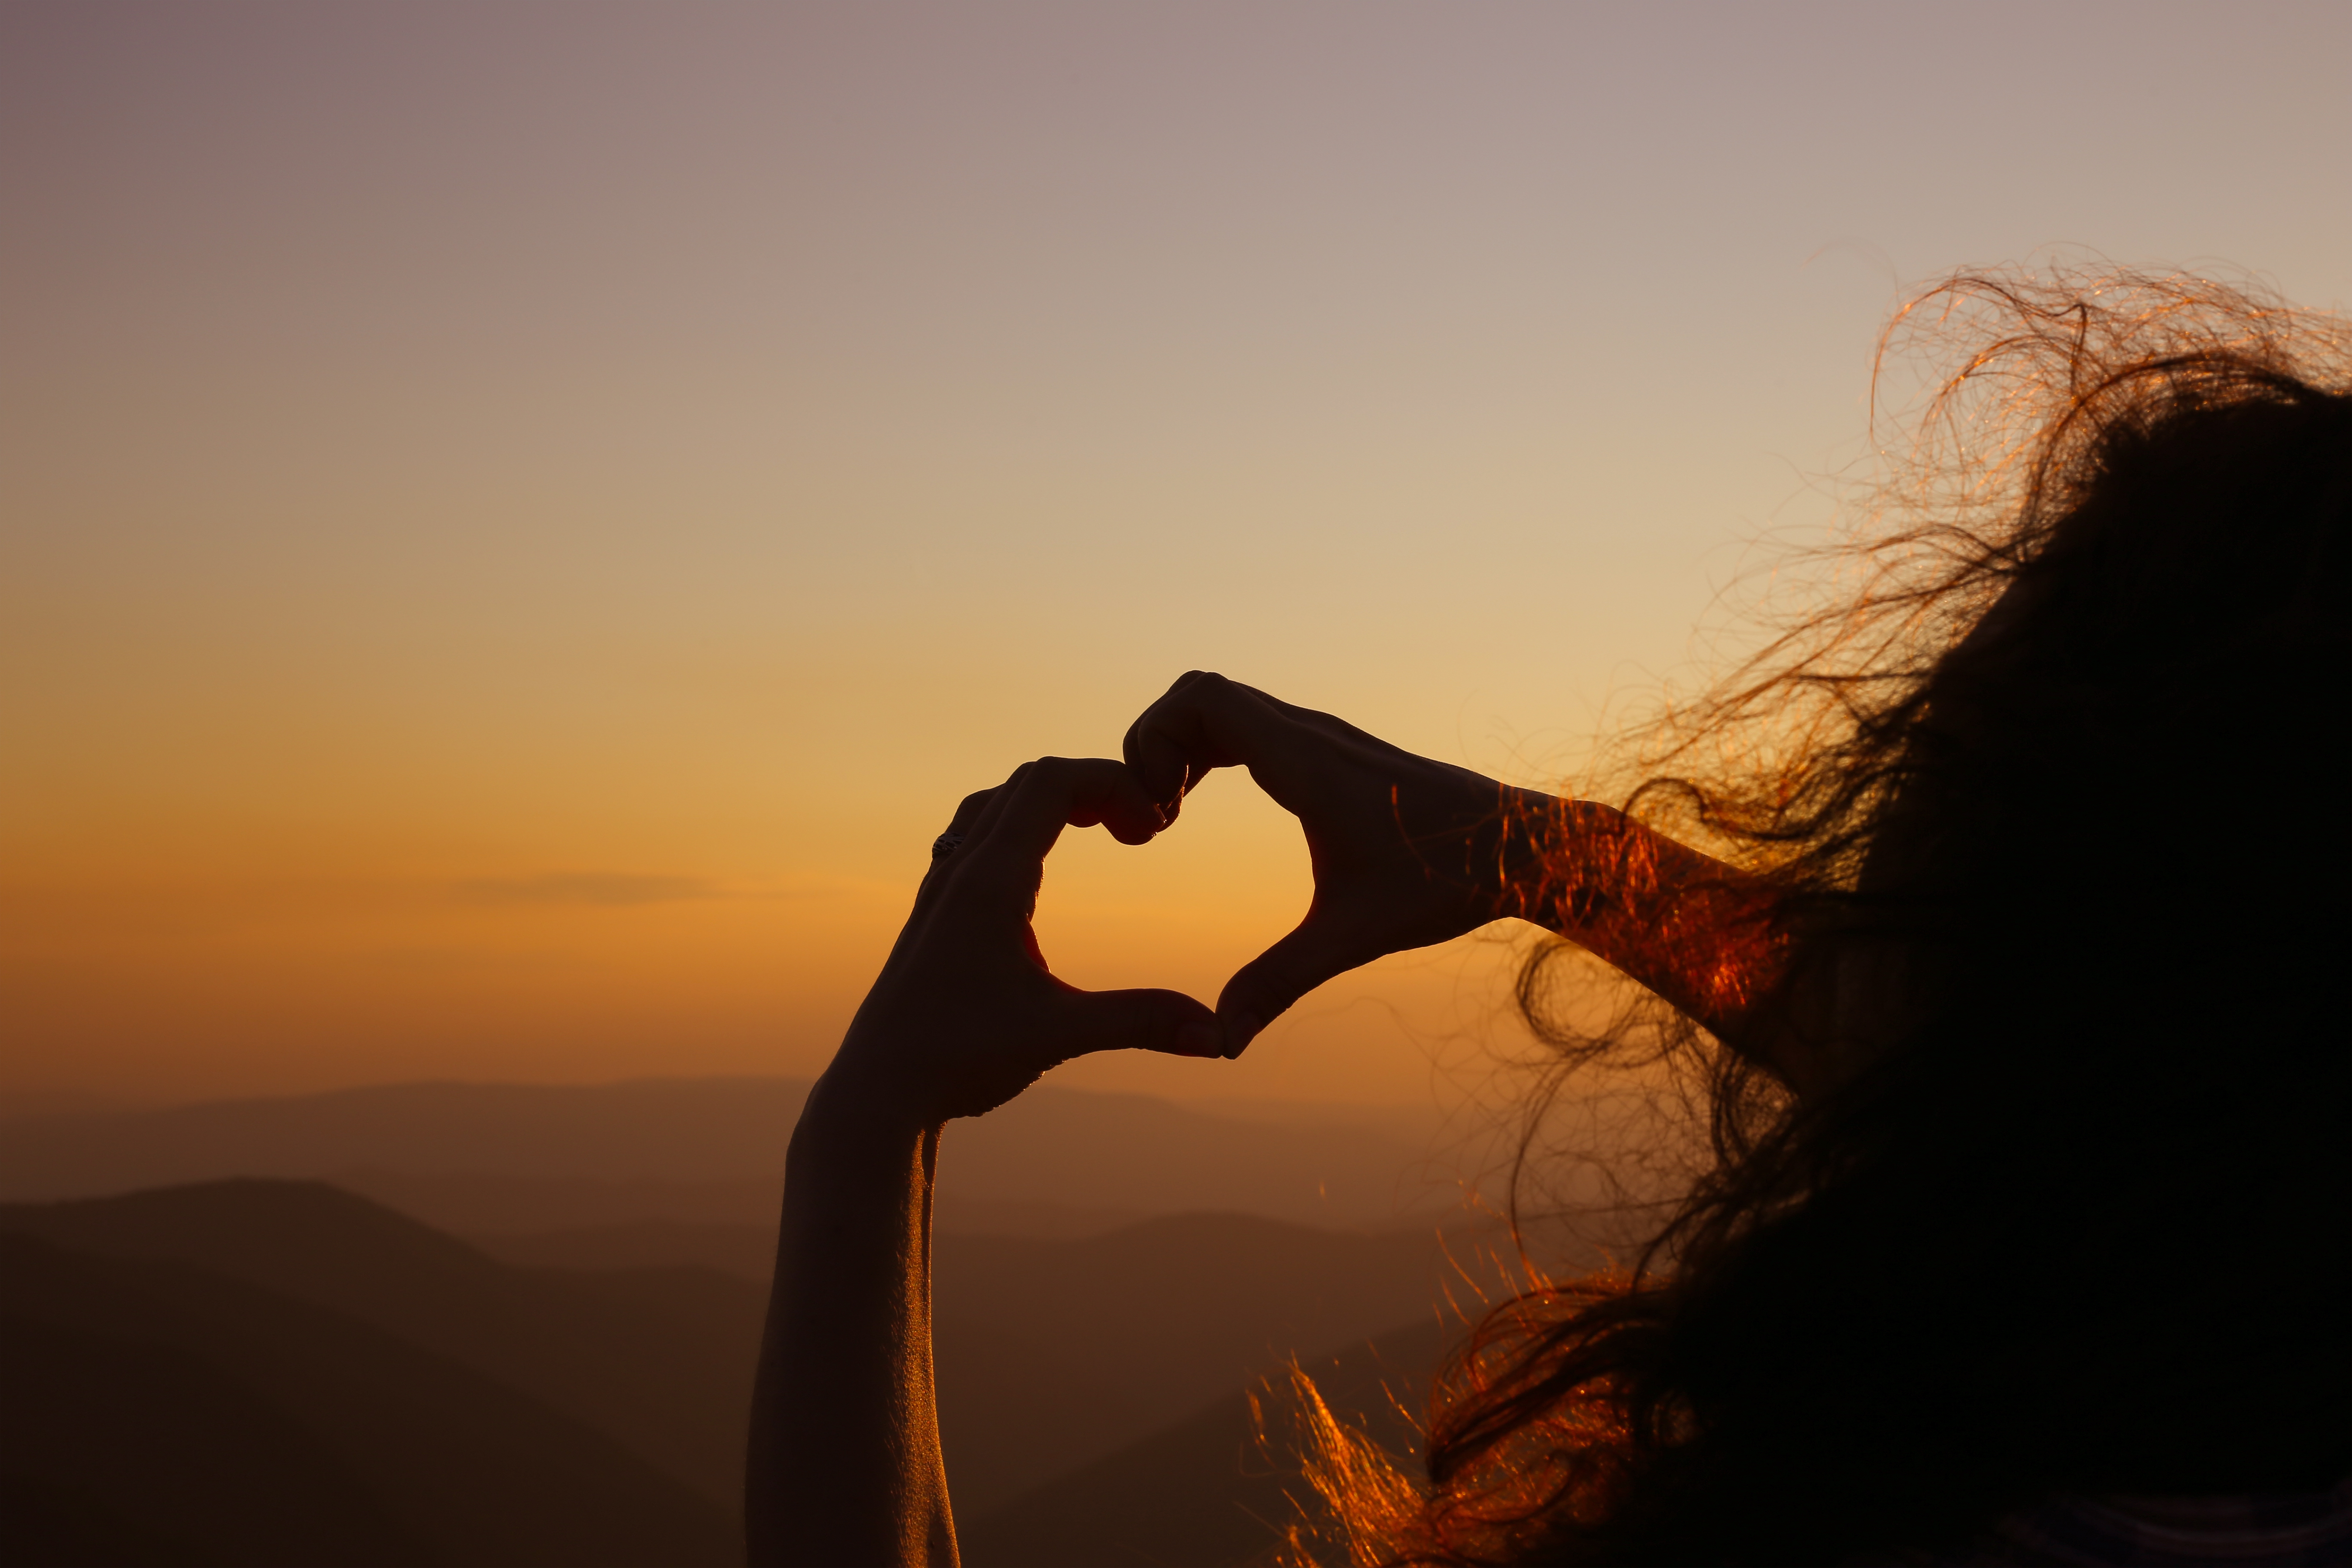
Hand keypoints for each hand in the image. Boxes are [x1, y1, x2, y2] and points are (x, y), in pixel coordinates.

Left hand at [823, 756, 1228, 1130]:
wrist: (877, 1090)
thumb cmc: (957, 1057)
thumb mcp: (1058, 1035)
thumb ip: (1139, 1022)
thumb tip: (1216, 1033)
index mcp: (990, 880)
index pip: (1052, 781)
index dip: (1112, 782)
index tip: (1155, 827)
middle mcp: (960, 870)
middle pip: (1028, 781)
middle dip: (1094, 787)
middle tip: (1142, 829)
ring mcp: (941, 888)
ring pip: (996, 804)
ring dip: (1052, 802)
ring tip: (1101, 829)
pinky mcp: (936, 913)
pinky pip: (975, 836)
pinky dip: (1019, 826)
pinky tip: (1041, 868)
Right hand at [1124, 672, 1519, 1050]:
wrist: (1524, 846)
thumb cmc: (1448, 879)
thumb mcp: (1354, 934)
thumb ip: (1279, 981)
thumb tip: (1221, 1038)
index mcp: (1305, 761)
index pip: (1201, 697)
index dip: (1154, 739)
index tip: (1158, 811)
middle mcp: (1310, 735)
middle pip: (1199, 694)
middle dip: (1156, 745)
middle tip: (1154, 817)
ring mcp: (1322, 738)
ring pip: (1224, 707)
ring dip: (1183, 749)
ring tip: (1169, 815)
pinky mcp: (1333, 753)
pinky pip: (1250, 726)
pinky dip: (1212, 752)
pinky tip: (1206, 808)